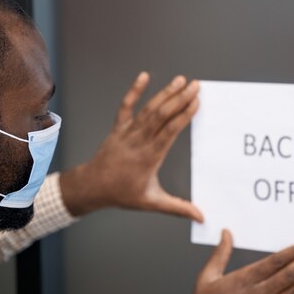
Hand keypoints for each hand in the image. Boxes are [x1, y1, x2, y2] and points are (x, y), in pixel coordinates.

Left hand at [60, 72, 202, 220]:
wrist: (92, 186)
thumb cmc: (122, 194)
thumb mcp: (151, 202)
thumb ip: (178, 208)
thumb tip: (201, 217)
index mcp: (149, 157)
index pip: (169, 132)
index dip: (183, 115)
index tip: (196, 102)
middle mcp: (138, 141)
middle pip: (161, 115)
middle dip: (179, 98)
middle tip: (196, 85)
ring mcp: (127, 132)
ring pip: (148, 109)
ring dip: (165, 93)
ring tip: (181, 80)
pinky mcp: (118, 128)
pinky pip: (126, 106)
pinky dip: (134, 91)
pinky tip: (144, 76)